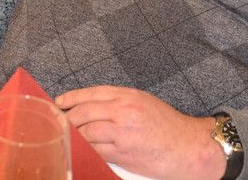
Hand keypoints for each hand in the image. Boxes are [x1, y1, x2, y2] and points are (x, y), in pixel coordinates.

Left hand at [55, 86, 224, 178]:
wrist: (188, 148)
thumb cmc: (168, 125)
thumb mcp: (143, 102)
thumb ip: (118, 101)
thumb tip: (91, 105)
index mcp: (128, 96)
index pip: (91, 93)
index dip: (71, 98)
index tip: (59, 103)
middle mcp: (123, 112)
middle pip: (84, 113)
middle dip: (67, 119)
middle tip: (58, 123)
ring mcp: (122, 134)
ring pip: (87, 134)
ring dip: (74, 136)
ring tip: (66, 137)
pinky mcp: (123, 154)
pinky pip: (96, 151)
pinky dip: (86, 151)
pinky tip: (81, 150)